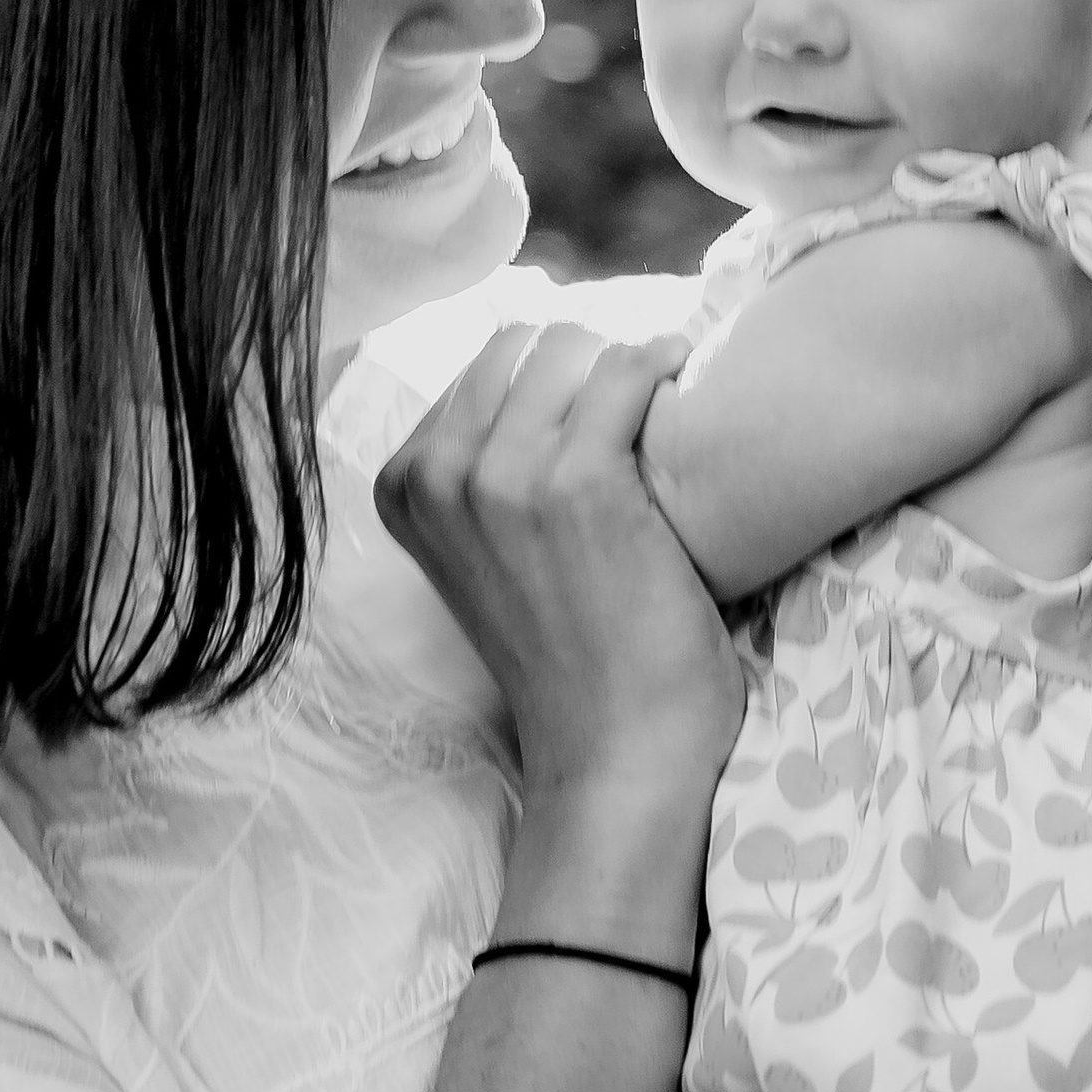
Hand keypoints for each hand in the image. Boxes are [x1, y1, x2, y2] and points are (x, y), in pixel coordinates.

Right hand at [375, 322, 742, 811]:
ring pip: (576, 347)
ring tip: (667, 407)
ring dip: (630, 364)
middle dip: (589, 361)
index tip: (598, 403)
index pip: (483, 362)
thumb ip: (484, 475)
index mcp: (405, 487)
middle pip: (526, 341)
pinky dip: (664, 368)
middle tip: (641, 404)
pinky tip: (685, 391)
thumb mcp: (488, 558)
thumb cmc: (574, 656)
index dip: (552, 374)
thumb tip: (543, 369)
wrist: (617, 749)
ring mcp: (502, 477)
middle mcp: (439, 476)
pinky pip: (626, 372)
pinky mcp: (578, 484)